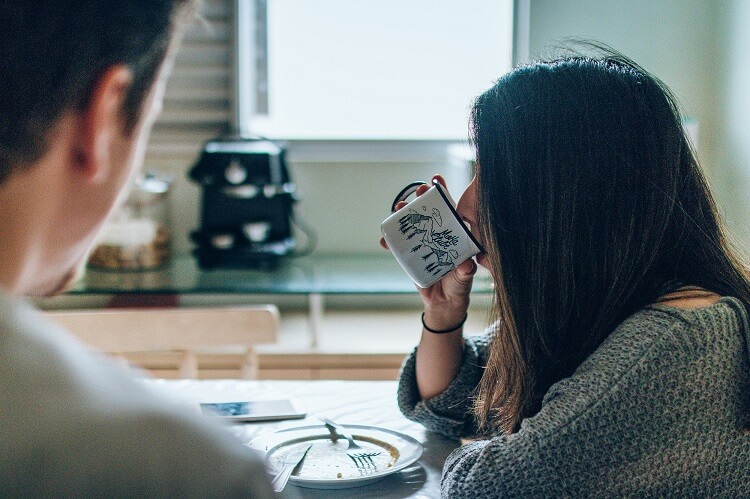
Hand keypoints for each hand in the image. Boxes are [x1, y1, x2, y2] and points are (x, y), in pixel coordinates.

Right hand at [380, 175, 475, 327]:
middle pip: (427, 211)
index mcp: (452, 234)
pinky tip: (383, 239)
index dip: (442, 193)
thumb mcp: (464, 278)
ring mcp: (421, 243)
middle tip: (419, 190)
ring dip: (402, 214)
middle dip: (421, 197)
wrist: (444, 303)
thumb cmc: (459, 285)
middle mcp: (435, 235)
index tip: (436, 179)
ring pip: (410, 223)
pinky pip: (397, 245)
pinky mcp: (409, 256)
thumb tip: (466, 265)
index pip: (448, 209)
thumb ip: (466, 272)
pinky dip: (389, 241)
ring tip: (397, 208)